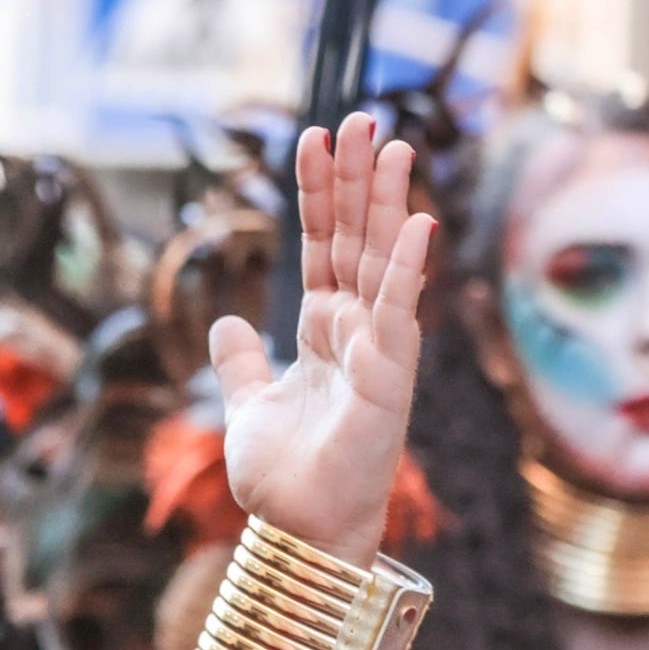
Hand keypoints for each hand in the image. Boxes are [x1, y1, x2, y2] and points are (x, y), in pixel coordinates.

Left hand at [209, 113, 435, 566]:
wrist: (299, 532)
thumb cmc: (285, 480)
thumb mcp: (249, 405)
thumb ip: (243, 362)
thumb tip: (230, 323)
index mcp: (323, 332)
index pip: (321, 247)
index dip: (317, 195)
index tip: (312, 139)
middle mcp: (356, 331)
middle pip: (355, 239)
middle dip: (356, 179)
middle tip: (360, 117)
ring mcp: (377, 351)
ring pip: (382, 263)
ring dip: (388, 204)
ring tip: (395, 146)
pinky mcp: (389, 379)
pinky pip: (398, 313)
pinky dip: (407, 269)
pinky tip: (419, 221)